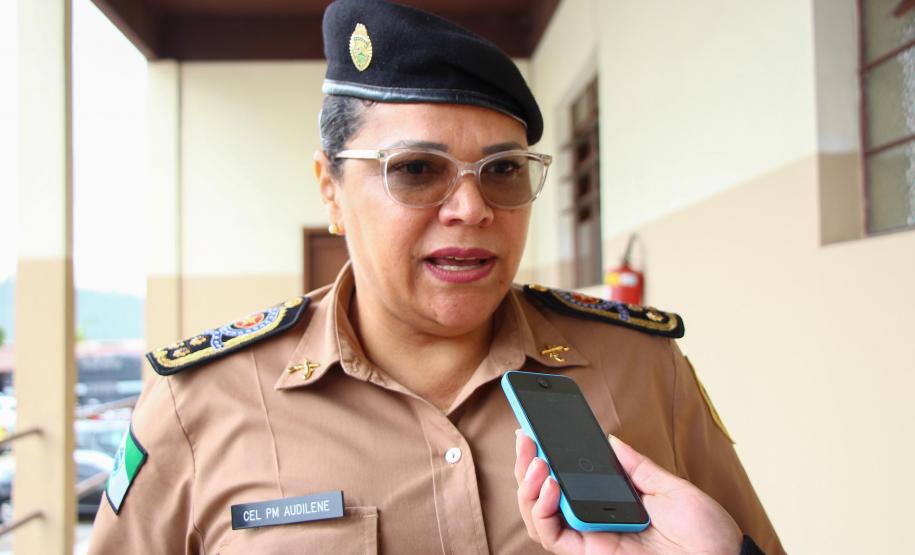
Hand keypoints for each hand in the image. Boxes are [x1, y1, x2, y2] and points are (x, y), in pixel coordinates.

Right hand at [514, 430, 741, 554]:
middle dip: (528, 465)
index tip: (533, 427)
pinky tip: (551, 486)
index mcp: (610, 503)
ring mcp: (591, 540)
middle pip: (544, 497)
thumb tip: (609, 439)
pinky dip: (543, 512)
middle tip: (525, 438)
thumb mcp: (670, 487)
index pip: (566, 479)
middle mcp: (594, 521)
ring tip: (538, 462)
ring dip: (529, 487)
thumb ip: (635, 466)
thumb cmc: (706, 531)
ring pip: (539, 518)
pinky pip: (553, 538)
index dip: (544, 456)